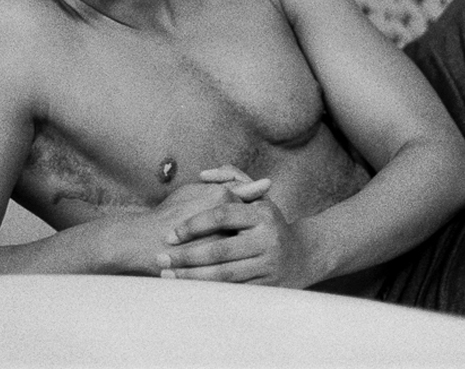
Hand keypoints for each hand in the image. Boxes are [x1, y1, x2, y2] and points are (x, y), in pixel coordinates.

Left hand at [156, 166, 313, 287]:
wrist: (303, 256)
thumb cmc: (269, 223)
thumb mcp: (258, 198)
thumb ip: (232, 180)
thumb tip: (203, 174)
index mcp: (263, 214)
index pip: (221, 216)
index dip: (193, 225)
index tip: (170, 234)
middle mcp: (268, 239)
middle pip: (219, 250)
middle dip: (186, 256)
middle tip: (161, 257)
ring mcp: (269, 265)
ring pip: (224, 274)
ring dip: (193, 277)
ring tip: (168, 276)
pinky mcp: (268, 287)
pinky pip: (234, 290)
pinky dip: (210, 291)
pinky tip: (189, 290)